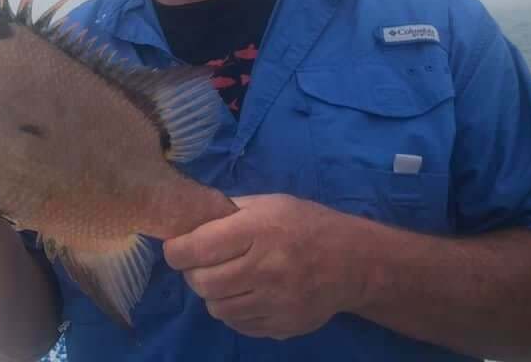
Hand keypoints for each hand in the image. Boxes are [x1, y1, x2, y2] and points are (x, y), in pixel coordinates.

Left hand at [163, 193, 364, 339]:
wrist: (355, 262)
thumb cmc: (306, 224)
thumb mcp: (268, 203)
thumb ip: (228, 210)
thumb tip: (188, 217)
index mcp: (258, 230)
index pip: (198, 248)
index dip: (176, 250)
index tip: (176, 247)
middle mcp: (266, 268)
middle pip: (202, 282)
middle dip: (192, 272)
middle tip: (200, 263)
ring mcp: (276, 302)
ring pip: (216, 308)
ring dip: (212, 293)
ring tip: (225, 278)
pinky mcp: (283, 326)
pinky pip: (238, 324)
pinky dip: (232, 310)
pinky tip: (244, 294)